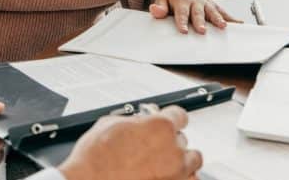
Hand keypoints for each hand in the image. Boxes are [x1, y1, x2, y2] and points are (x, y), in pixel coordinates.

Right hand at [58, 106, 201, 179]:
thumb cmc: (96, 159)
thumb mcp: (110, 124)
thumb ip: (134, 121)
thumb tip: (139, 122)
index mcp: (160, 126)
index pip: (179, 115)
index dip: (170, 118)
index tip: (166, 122)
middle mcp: (173, 149)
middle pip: (182, 139)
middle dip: (169, 141)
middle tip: (152, 147)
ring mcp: (177, 173)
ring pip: (192, 161)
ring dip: (181, 160)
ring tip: (163, 164)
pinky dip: (181, 178)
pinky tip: (166, 176)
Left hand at [149, 0, 239, 33]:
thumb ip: (159, 7)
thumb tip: (155, 11)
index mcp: (181, 0)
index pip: (181, 12)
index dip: (182, 21)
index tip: (183, 30)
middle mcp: (194, 1)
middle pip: (197, 13)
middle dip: (200, 22)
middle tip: (202, 31)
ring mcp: (205, 3)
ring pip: (212, 11)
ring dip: (218, 19)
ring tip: (223, 27)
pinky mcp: (213, 5)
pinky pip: (223, 11)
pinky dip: (231, 17)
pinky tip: (239, 24)